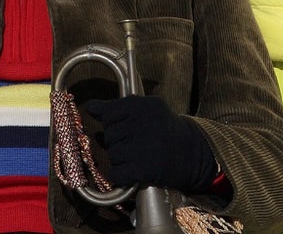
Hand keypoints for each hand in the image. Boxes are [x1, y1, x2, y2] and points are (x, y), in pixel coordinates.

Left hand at [82, 95, 217, 192]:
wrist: (193, 155)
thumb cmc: (165, 130)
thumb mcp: (146, 110)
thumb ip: (117, 107)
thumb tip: (89, 106)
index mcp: (143, 105)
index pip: (109, 114)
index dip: (114, 124)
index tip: (126, 128)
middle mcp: (143, 124)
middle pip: (109, 135)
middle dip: (119, 142)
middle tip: (137, 144)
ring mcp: (144, 147)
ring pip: (112, 155)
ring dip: (121, 160)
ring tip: (139, 157)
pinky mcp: (145, 169)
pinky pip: (116, 173)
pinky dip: (122, 175)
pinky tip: (135, 170)